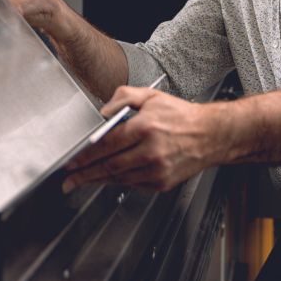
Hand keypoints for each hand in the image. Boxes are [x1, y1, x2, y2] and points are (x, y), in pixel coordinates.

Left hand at [63, 85, 211, 192]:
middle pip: (108, 166)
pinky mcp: (162, 182)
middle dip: (84, 174)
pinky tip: (107, 179)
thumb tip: (103, 111)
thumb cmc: (182, 116)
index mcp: (145, 127)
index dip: (85, 155)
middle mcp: (151, 151)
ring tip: (82, 181)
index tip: (71, 162)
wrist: (212, 135)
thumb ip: (124, 97)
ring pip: (119, 178)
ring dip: (98, 181)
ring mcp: (157, 169)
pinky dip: (117, 182)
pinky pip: (132, 184)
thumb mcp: (152, 96)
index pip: (106, 144)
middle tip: (69, 180)